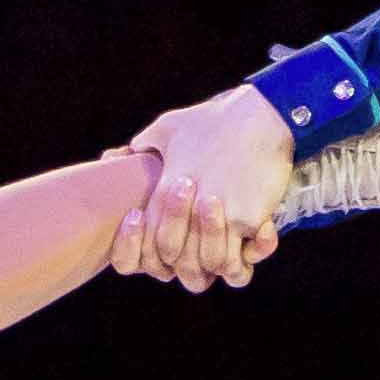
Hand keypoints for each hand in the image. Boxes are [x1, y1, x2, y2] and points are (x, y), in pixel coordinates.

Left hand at [109, 84, 291, 287]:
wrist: (263, 115)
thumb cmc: (214, 120)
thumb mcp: (169, 126)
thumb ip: (142, 145)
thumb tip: (116, 157)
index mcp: (165, 189)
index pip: (149, 242)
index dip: (155, 254)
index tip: (173, 246)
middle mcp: (189, 207)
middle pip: (176, 259)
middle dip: (185, 262)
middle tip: (199, 249)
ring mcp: (220, 216)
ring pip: (208, 264)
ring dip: (214, 262)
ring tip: (224, 247)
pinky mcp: (249, 218)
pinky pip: (242, 259)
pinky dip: (244, 260)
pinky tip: (246, 247)